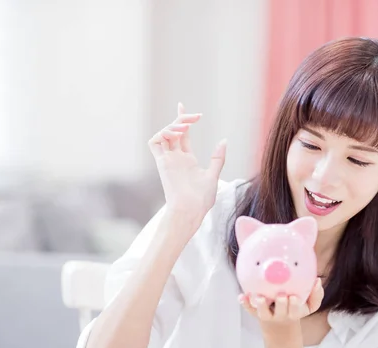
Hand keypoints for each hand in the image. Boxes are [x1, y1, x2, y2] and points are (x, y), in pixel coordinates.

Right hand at [149, 102, 226, 221]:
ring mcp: (168, 160)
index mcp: (187, 160)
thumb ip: (218, 158)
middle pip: (173, 131)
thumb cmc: (201, 199)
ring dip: (173, 126)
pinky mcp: (161, 163)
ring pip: (163, 134)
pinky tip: (176, 134)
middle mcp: (175, 158)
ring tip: (186, 126)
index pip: (182, 135)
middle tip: (194, 116)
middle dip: (181, 119)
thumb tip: (223, 140)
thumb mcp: (213, 175)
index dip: (182, 120)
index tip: (182, 106)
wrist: (191, 211)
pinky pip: (154, 143)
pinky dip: (162, 133)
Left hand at [239, 278, 323, 327]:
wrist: (280, 327)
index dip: (295, 305)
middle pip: (281, 312)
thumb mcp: (309, 306)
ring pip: (263, 313)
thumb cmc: (295, 309)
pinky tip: (242, 296)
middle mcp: (281, 315)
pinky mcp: (257, 313)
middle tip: (281, 296)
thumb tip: (317, 280)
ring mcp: (268, 315)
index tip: (294, 297)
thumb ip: (316, 294)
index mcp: (295, 312)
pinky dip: (246, 303)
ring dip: (261, 305)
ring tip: (259, 296)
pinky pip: (250, 310)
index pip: (296, 310)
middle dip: (282, 304)